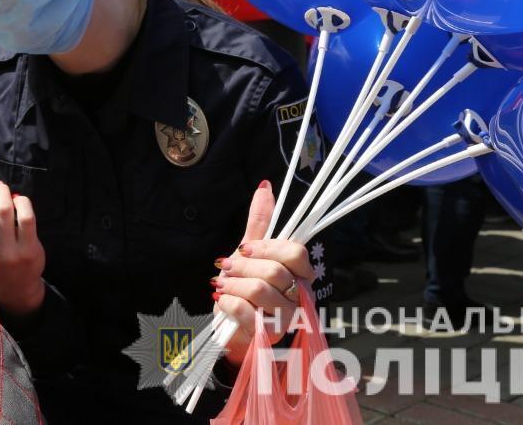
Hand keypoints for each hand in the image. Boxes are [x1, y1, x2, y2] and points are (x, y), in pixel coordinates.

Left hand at [212, 180, 312, 364]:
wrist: (232, 326)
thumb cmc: (245, 288)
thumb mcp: (249, 253)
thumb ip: (260, 223)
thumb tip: (265, 187)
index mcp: (299, 273)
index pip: (296, 253)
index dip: (267, 247)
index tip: (244, 248)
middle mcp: (298, 296)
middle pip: (275, 271)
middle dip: (242, 266)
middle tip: (225, 268)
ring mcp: (286, 318)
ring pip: (260, 291)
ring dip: (233, 285)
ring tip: (223, 286)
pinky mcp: (268, 335)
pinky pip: (246, 313)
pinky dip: (228, 303)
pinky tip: (223, 302)